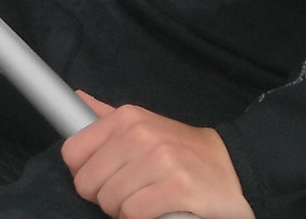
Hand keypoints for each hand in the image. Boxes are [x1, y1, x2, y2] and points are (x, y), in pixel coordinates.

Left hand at [61, 93, 252, 218]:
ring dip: (122, 210)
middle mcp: (141, 134)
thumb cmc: (181, 152)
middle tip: (128, 192)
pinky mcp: (178, 187)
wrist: (233, 167)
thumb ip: (107, 116)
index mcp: (127, 118)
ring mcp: (161, 160)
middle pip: (88, 182)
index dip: (83, 172)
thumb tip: (78, 98)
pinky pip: (134, 212)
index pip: (72, 152)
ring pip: (110, 200)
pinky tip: (155, 210)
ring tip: (144, 201)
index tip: (103, 177)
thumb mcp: (144, 125)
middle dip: (103, 196)